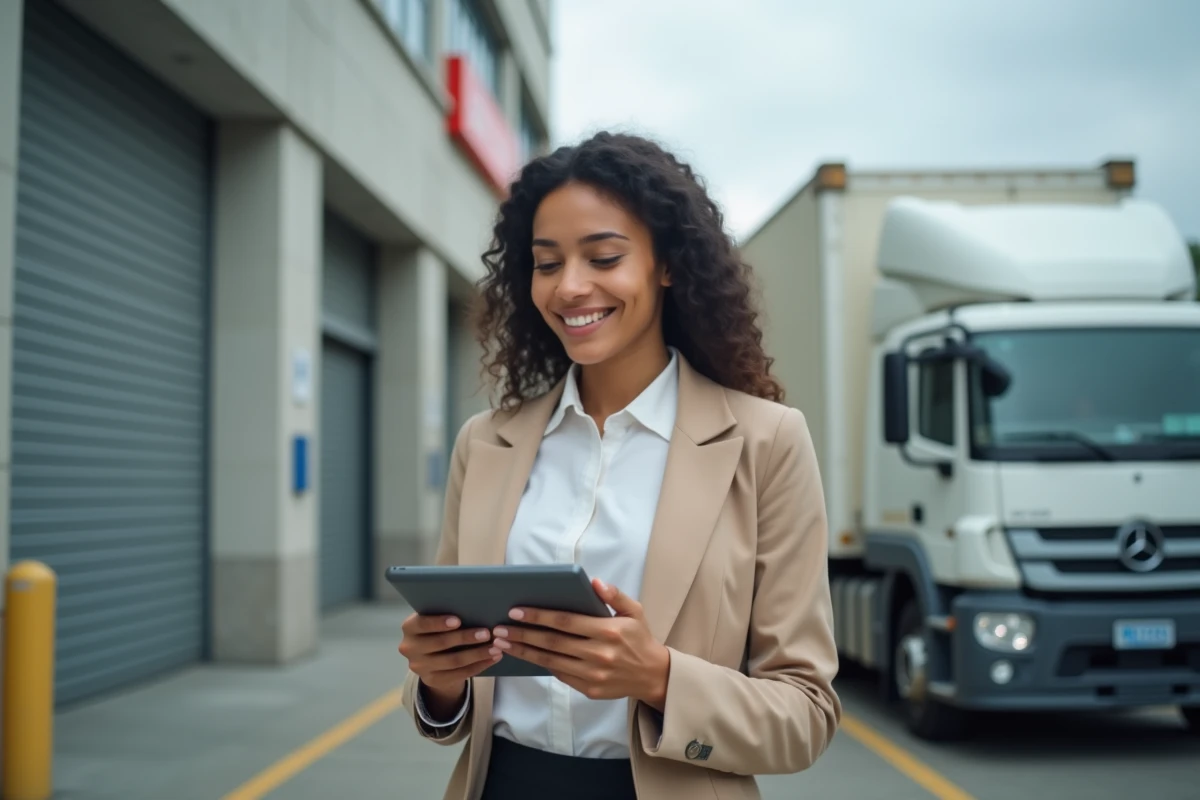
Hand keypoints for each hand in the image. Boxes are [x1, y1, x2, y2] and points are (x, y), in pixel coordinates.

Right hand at [399, 613, 501, 707]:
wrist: (429, 658)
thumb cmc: (438, 629)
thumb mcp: (435, 620)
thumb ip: (446, 615)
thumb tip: (476, 609)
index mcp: (409, 628)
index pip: (422, 624)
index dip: (439, 623)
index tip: (458, 620)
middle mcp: (410, 648)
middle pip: (441, 643)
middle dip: (466, 638)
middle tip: (487, 633)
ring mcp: (420, 667)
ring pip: (453, 661)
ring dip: (477, 654)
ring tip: (495, 648)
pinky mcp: (432, 680)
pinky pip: (459, 674)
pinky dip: (479, 666)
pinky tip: (492, 658)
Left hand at [491, 578, 670, 710]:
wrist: (653, 675)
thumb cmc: (639, 639)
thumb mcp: (634, 611)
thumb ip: (615, 595)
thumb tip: (594, 582)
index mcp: (608, 631)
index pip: (566, 621)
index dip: (539, 615)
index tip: (516, 610)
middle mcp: (599, 654)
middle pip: (552, 643)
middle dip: (522, 635)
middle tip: (498, 628)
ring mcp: (593, 674)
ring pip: (550, 662)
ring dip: (524, 652)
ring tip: (502, 643)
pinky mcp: (589, 689)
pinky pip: (559, 675)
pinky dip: (540, 665)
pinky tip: (524, 655)